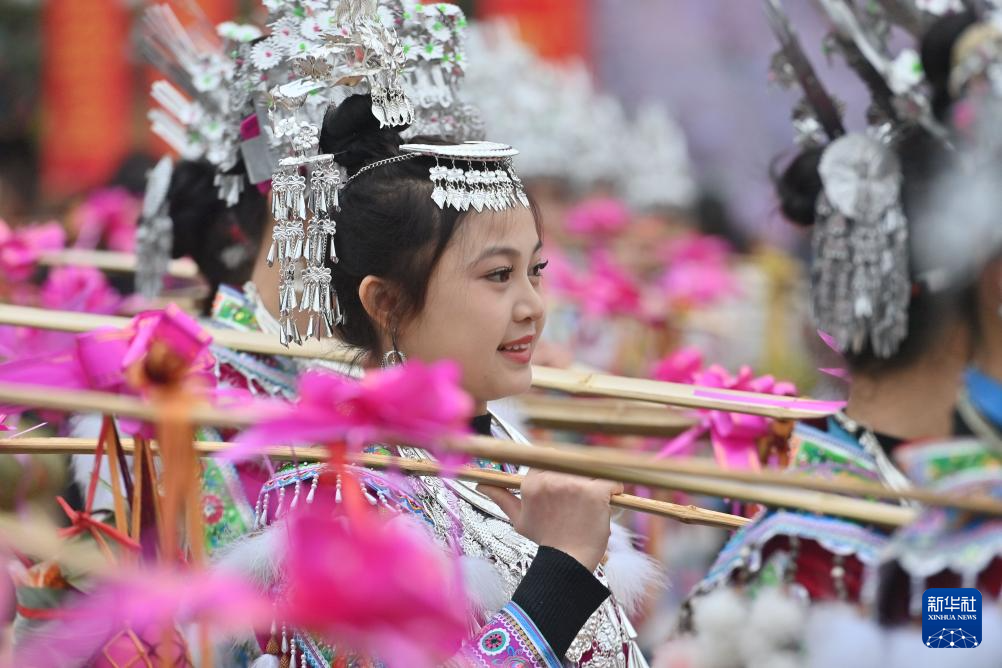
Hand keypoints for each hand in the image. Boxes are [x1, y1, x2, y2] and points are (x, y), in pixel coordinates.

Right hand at [477, 470, 622, 571]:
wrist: (568, 563)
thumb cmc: (546, 540)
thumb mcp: (519, 519)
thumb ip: (501, 497)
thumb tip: (481, 485)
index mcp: (531, 483)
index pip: (548, 459)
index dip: (560, 469)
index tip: (566, 484)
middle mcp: (550, 480)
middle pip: (570, 460)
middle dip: (578, 473)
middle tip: (582, 493)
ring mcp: (573, 485)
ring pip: (591, 468)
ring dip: (596, 480)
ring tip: (596, 498)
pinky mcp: (594, 492)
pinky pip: (610, 480)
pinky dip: (615, 487)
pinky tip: (611, 497)